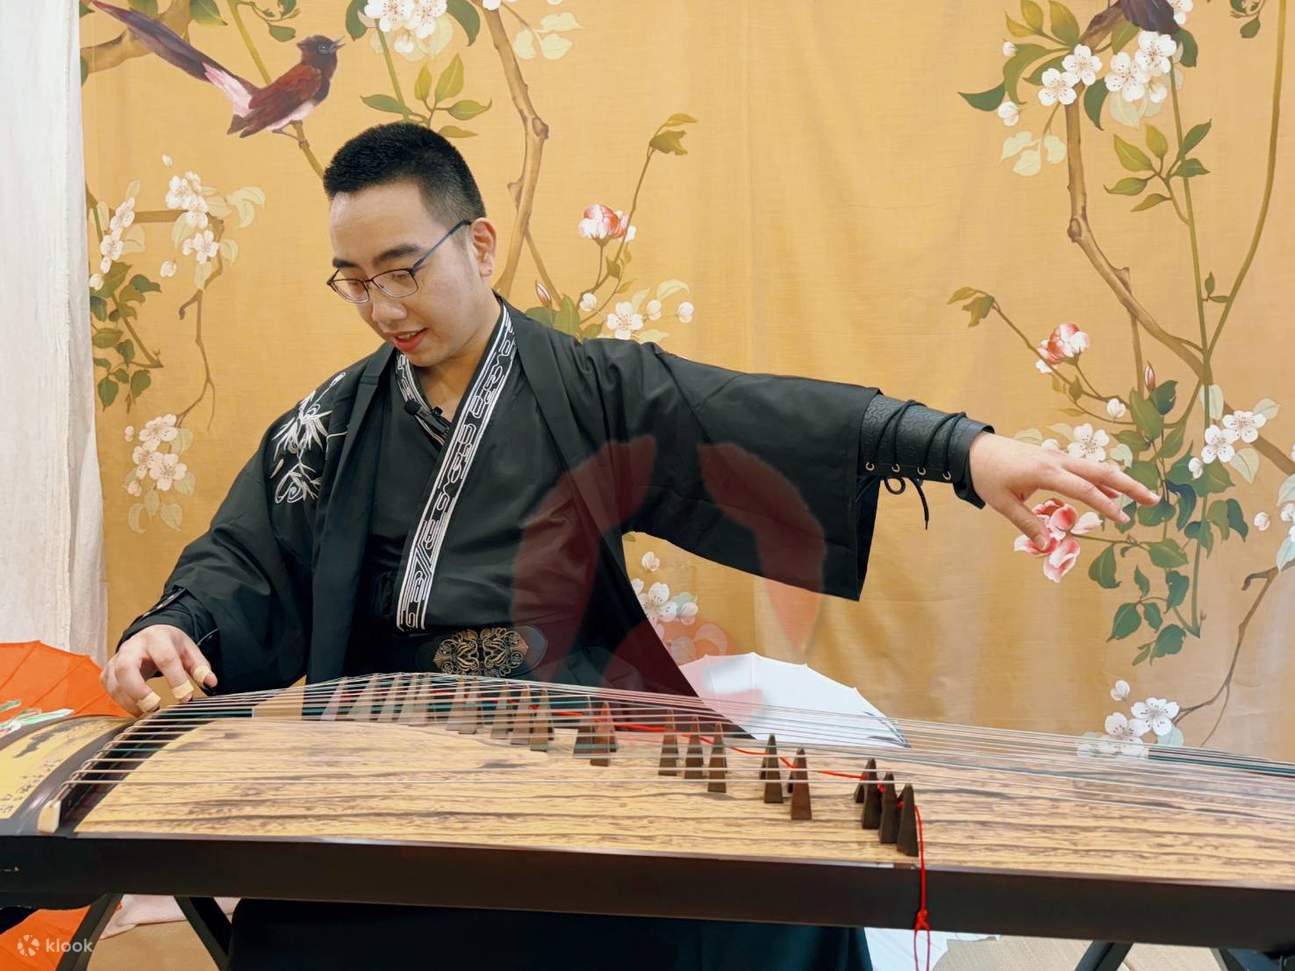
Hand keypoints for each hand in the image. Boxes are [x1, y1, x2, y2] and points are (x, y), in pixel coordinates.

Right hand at [103, 624, 216, 714]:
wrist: (149, 635)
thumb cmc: (170, 645)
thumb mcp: (188, 650)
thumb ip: (200, 666)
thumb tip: (211, 682)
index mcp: (157, 638)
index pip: (165, 658)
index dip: (175, 680)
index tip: (185, 698)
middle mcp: (133, 647)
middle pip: (126, 667)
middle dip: (138, 690)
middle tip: (153, 706)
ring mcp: (117, 658)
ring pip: (113, 681)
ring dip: (129, 701)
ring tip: (148, 712)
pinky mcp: (108, 671)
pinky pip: (109, 689)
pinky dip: (120, 702)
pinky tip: (136, 709)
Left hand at [968, 433, 1159, 547]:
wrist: (974, 449)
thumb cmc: (987, 476)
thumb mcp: (1003, 503)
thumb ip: (1027, 523)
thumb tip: (1048, 545)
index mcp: (1046, 472)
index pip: (1084, 489)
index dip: (1106, 504)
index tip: (1123, 519)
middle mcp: (1057, 460)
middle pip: (1101, 471)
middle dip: (1129, 485)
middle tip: (1153, 500)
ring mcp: (1057, 456)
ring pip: (1095, 468)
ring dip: (1119, 482)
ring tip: (1142, 497)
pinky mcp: (1054, 458)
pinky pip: (1083, 468)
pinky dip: (1101, 479)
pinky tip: (1112, 493)